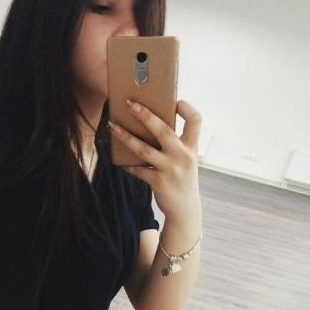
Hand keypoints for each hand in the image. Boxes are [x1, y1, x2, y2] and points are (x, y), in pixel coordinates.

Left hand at [108, 99, 201, 222]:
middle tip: (130, 104)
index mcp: (192, 147)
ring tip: (113, 126)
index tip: (175, 101)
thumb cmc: (182, 178)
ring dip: (126, 136)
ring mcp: (170, 169)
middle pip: (164, 130)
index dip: (186, 108)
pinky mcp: (158, 182)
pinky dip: (128, 164)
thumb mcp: (186, 159)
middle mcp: (183, 156)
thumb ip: (175, 144)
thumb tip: (149, 123)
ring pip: (144, 149)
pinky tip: (120, 161)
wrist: (185, 209)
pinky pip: (138, 169)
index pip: (196, 120)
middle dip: (146, 115)